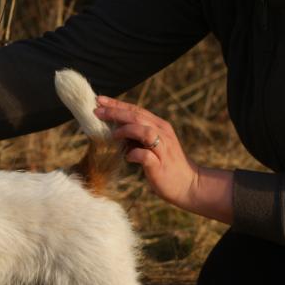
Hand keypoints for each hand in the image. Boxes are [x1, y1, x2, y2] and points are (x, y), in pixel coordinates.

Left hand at [95, 96, 232, 223]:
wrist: (188, 184)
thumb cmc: (165, 165)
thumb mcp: (150, 146)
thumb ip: (136, 137)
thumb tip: (116, 132)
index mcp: (159, 126)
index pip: (136, 110)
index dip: (117, 104)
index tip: (99, 100)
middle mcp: (162, 133)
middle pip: (137, 116)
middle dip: (116, 112)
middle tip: (97, 111)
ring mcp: (162, 148)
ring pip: (143, 131)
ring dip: (126, 130)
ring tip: (112, 135)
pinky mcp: (160, 164)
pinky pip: (145, 155)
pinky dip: (134, 154)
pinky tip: (127, 157)